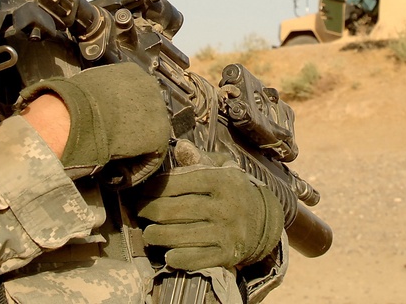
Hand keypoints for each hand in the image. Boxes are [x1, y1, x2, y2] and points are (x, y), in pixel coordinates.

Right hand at [19, 63, 170, 181]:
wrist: (74, 116)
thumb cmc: (71, 102)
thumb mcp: (89, 85)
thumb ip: (102, 91)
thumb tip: (95, 102)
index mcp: (132, 72)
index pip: (137, 94)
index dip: (127, 114)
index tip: (115, 127)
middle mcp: (150, 86)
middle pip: (147, 113)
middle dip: (134, 130)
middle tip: (117, 145)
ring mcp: (157, 110)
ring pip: (150, 135)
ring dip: (135, 150)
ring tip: (117, 162)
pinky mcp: (159, 134)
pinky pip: (151, 157)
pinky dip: (137, 168)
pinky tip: (121, 174)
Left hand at [136, 150, 283, 270]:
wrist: (265, 221)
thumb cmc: (233, 190)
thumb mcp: (224, 168)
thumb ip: (200, 157)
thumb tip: (180, 146)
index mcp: (223, 181)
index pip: (181, 182)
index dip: (156, 187)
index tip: (143, 191)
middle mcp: (226, 207)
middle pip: (176, 211)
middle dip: (150, 211)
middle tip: (140, 211)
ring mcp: (227, 232)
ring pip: (181, 236)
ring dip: (157, 236)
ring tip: (148, 233)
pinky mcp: (227, 254)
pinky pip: (196, 259)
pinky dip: (178, 258)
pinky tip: (167, 255)